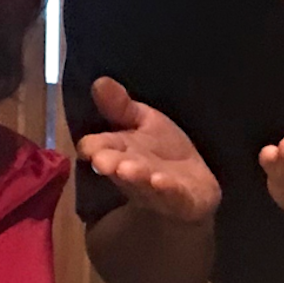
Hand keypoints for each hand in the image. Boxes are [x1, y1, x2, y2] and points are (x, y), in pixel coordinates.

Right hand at [78, 77, 220, 223]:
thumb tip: (100, 81)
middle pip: (116, 168)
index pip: (97, 148)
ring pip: (143, 184)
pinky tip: (162, 181)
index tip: (89, 147)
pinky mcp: (183, 201)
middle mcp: (131, 172)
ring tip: (130, 169)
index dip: (93, 147)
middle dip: (111, 164)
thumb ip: (121, 106)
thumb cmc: (161, 152)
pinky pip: (174, 196)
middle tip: (104, 161)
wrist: (193, 187)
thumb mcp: (143, 121)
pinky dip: (168, 190)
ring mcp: (156, 190)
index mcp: (118, 150)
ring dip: (136, 177)